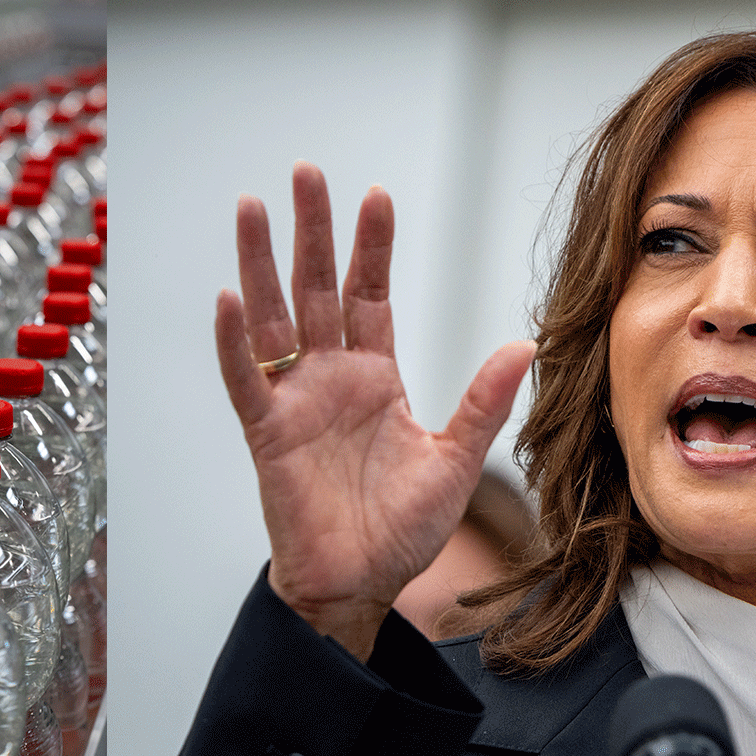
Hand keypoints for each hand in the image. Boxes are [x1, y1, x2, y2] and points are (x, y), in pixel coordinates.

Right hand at [216, 161, 535, 659]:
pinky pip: (246, 381)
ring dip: (260, 264)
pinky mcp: (267, 434)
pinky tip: (229, 300)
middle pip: (316, 288)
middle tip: (305, 171)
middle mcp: (331, 378)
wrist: (360, 584)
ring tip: (251, 208)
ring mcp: (295, 402)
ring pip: (272, 318)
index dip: (371, 247)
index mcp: (375, 377)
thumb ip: (482, 402)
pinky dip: (234, 343)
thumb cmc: (401, 530)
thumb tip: (526, 345)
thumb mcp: (454, 460)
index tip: (375, 196)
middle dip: (312, 230)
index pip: (370, 295)